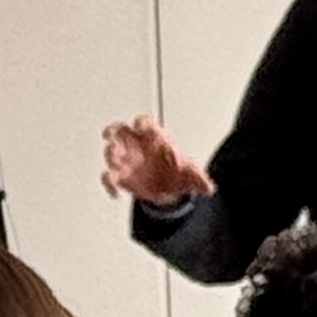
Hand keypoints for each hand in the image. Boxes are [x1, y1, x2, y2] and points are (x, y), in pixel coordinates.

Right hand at [100, 118, 215, 207]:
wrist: (168, 190)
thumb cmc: (177, 172)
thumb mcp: (191, 175)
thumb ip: (199, 179)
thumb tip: (208, 187)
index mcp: (153, 138)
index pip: (145, 124)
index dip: (141, 124)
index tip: (139, 126)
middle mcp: (136, 145)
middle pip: (119, 131)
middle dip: (113, 132)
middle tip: (110, 136)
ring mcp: (126, 160)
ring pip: (111, 151)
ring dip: (110, 155)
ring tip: (116, 163)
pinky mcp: (120, 176)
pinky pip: (108, 177)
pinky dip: (109, 184)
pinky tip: (116, 192)